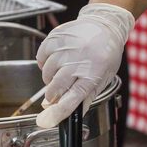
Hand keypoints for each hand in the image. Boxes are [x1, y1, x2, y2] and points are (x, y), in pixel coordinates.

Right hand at [35, 3, 134, 127]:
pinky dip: (44, 63)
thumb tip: (66, 115)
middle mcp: (79, 60)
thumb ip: (86, 97)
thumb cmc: (106, 54)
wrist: (106, 25)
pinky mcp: (56, 38)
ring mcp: (66, 48)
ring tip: (62, 71)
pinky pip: (40, 58)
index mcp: (94, 73)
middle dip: (53, 95)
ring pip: (46, 74)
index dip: (58, 112)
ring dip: (50, 78)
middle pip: (56, 88)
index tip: (46, 121)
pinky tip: (56, 59)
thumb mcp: (104, 77)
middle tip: (57, 92)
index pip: (73, 98)